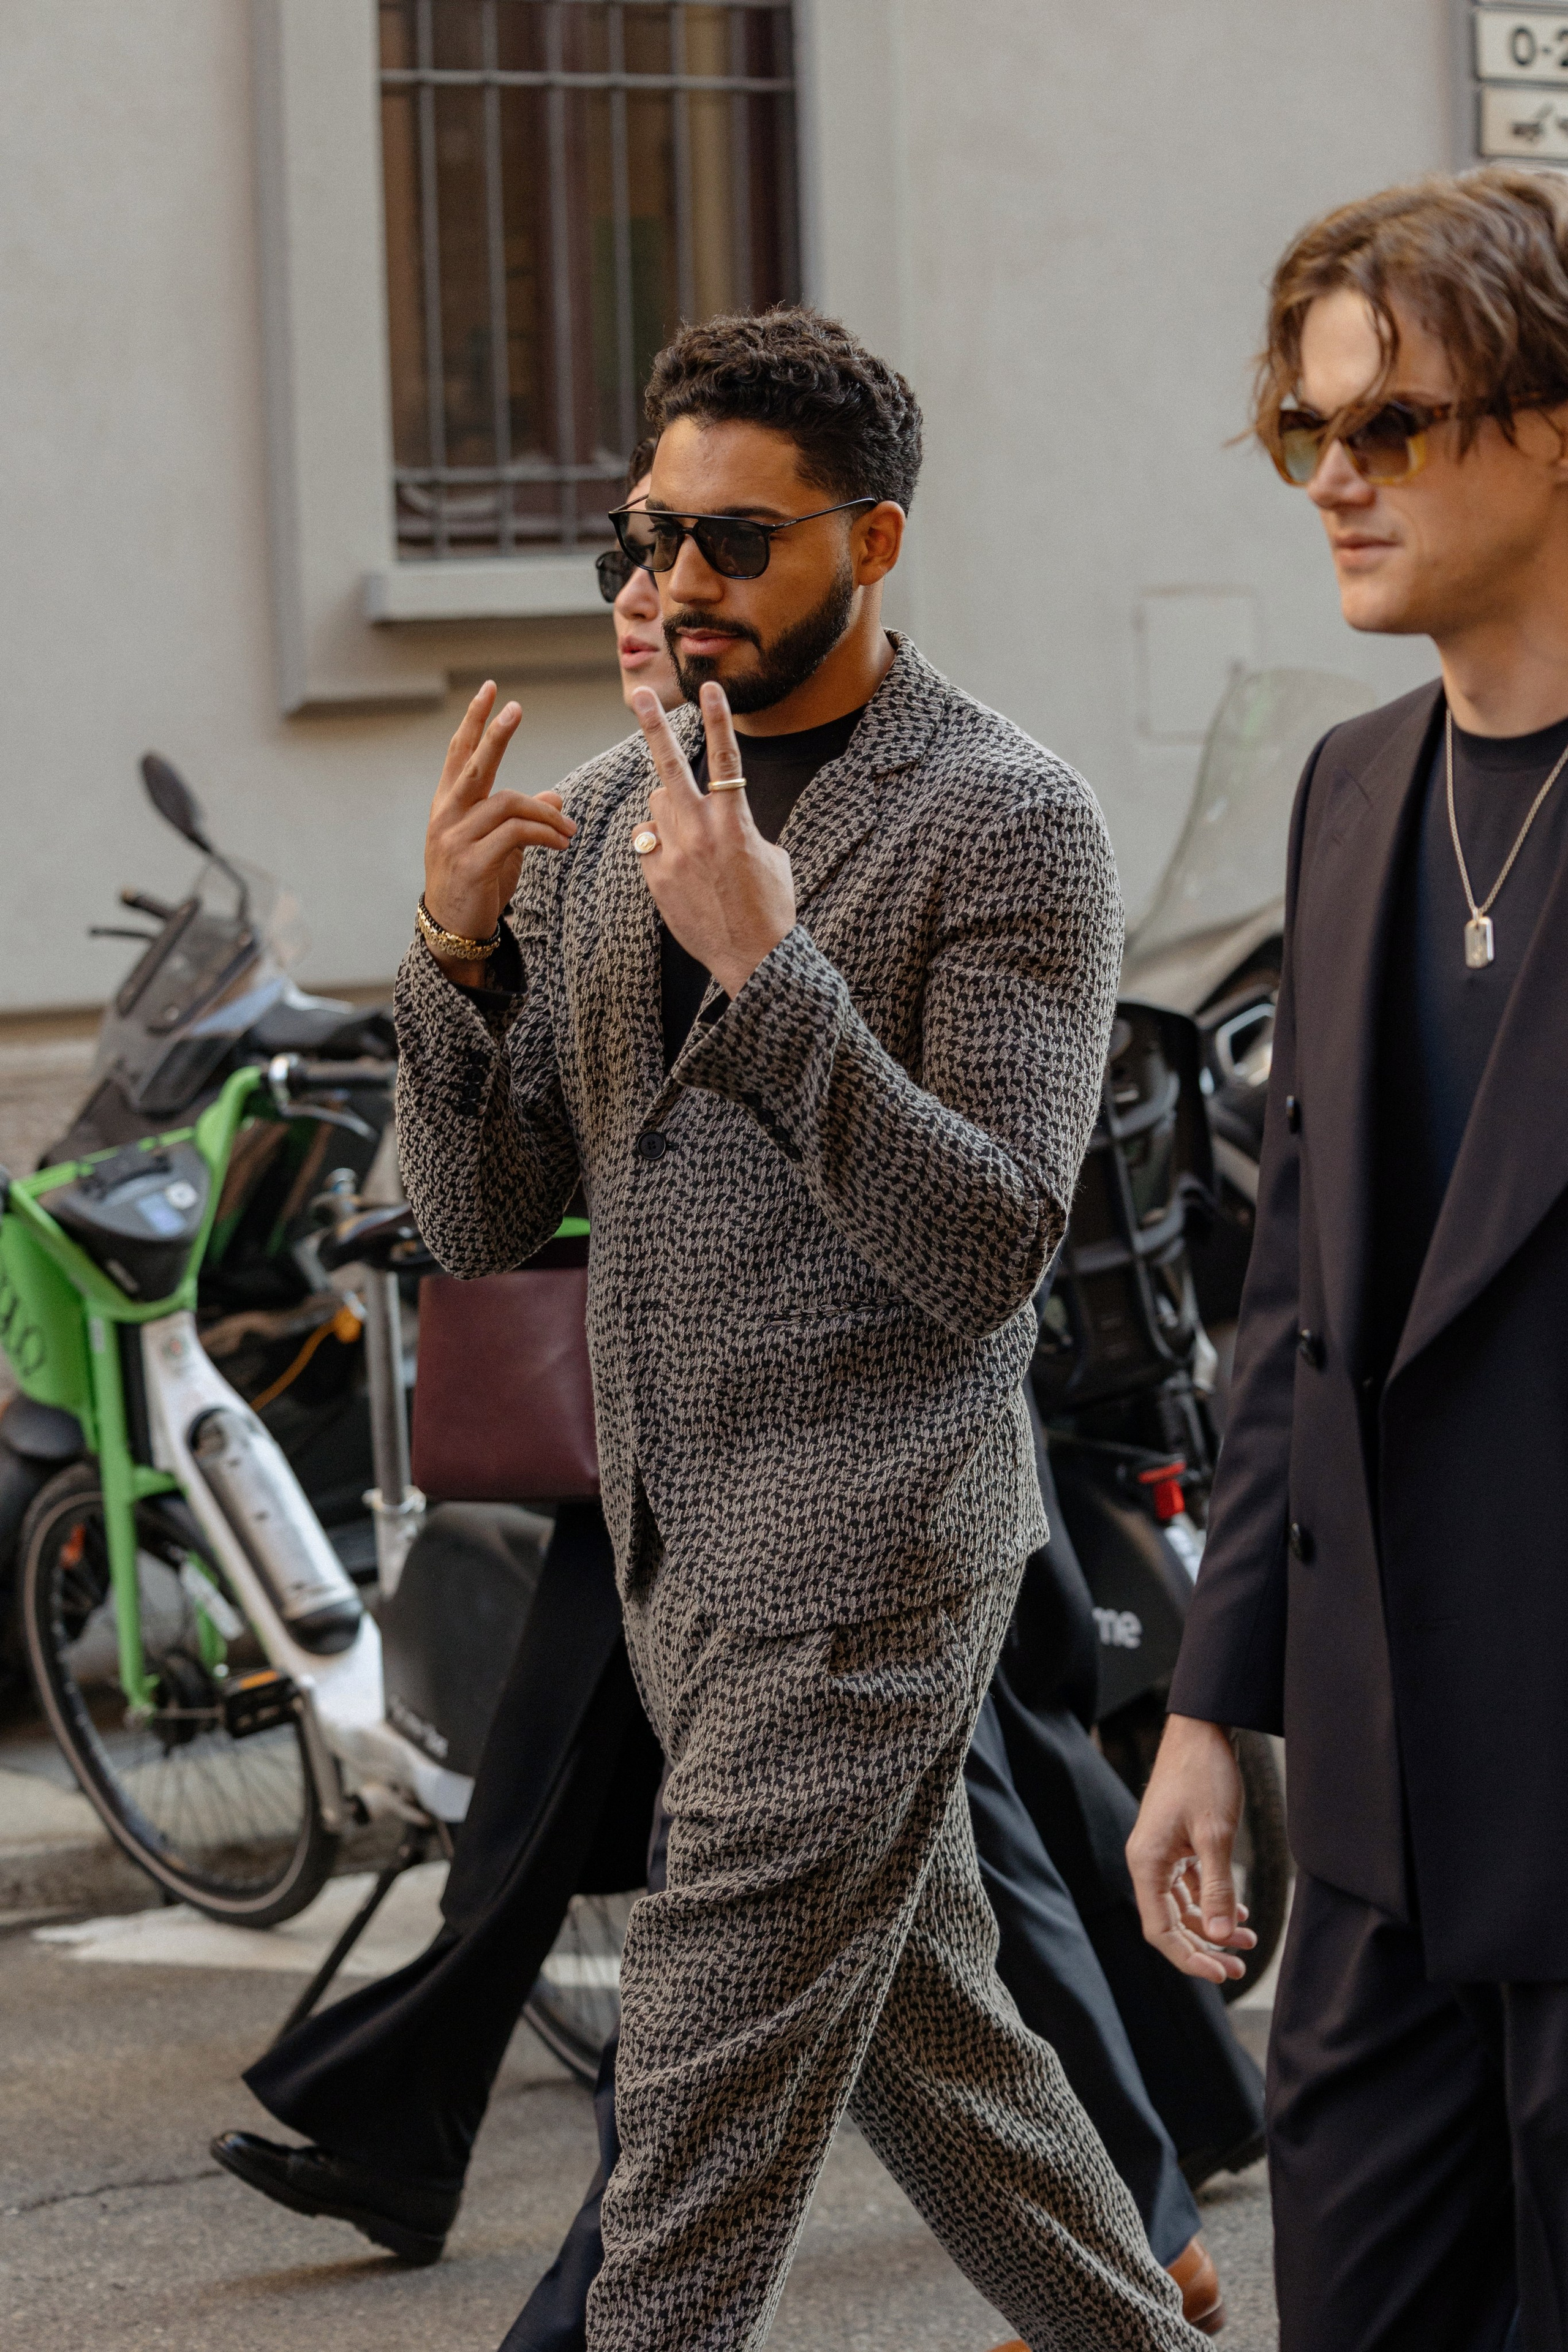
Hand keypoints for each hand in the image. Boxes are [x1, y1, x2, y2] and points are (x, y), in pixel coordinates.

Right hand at [422, 682, 576, 979]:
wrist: (454, 930)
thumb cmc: (477, 883)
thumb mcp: (501, 847)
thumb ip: (522, 818)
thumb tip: (555, 796)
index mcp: (448, 805)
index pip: (459, 753)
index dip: (474, 721)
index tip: (490, 689)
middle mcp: (446, 816)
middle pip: (473, 765)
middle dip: (495, 734)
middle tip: (516, 707)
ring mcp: (454, 839)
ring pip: (507, 804)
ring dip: (546, 814)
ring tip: (569, 832)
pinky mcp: (471, 863)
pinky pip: (515, 835)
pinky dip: (544, 835)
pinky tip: (561, 844)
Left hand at [631, 681, 795, 997]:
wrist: (753, 957)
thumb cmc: (770, 906)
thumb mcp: (770, 857)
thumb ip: (741, 826)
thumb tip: (719, 817)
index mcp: (736, 822)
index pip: (725, 759)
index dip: (718, 720)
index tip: (709, 688)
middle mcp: (701, 832)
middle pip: (670, 767)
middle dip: (654, 726)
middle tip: (638, 695)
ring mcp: (674, 854)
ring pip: (656, 806)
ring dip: (668, 809)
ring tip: (689, 838)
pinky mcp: (656, 878)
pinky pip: (647, 844)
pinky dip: (658, 846)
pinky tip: (678, 868)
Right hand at [1126, 1714, 1258, 1983]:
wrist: (1202, 1730)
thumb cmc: (1204, 1777)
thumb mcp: (1215, 1836)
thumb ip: (1216, 1889)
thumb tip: (1218, 1939)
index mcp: (1146, 1863)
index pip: (1160, 1930)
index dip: (1189, 1958)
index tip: (1221, 1974)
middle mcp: (1148, 1862)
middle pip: (1170, 1923)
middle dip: (1203, 1948)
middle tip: (1238, 1968)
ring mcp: (1161, 1853)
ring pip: (1182, 1906)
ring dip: (1211, 1926)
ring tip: (1248, 1940)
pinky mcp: (1176, 1844)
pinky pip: (1189, 1886)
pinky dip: (1211, 1902)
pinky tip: (1238, 1912)